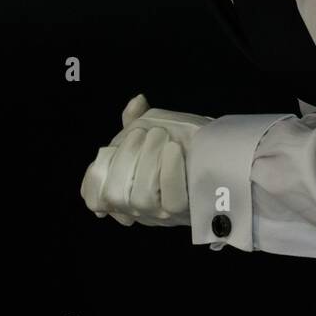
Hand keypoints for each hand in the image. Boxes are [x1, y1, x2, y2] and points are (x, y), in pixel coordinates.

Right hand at [80, 94, 213, 226]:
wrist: (222, 160)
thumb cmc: (182, 146)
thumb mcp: (153, 131)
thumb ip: (137, 119)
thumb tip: (137, 101)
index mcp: (124, 192)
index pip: (94, 196)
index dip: (93, 180)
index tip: (107, 153)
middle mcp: (139, 209)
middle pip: (115, 195)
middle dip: (125, 159)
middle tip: (142, 133)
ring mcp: (162, 214)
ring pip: (141, 198)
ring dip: (148, 161)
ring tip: (160, 135)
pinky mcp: (186, 212)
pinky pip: (172, 200)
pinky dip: (170, 172)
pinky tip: (174, 149)